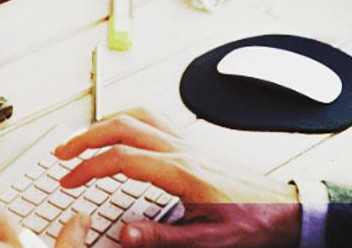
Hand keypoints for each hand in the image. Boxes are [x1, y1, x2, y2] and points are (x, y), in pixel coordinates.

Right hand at [54, 109, 301, 247]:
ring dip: (104, 123)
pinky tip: (122, 132)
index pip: (121, 158)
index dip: (88, 168)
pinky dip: (127, 119)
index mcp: (181, 171)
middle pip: (122, 126)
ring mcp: (189, 142)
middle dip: (85, 137)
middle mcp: (182, 149)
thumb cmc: (254, 223)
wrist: (289, 209)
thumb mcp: (208, 240)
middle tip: (62, 153)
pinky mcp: (194, 144)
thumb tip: (124, 234)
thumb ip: (163, 237)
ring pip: (138, 116)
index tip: (68, 181)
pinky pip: (154, 119)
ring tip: (82, 139)